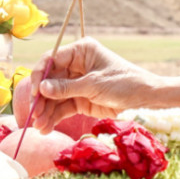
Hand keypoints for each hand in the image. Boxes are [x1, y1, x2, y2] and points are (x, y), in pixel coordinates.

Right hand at [12, 38, 167, 123]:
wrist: (145, 98)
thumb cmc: (124, 83)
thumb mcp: (94, 85)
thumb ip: (67, 88)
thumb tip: (42, 89)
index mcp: (80, 51)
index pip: (52, 59)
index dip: (40, 75)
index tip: (34, 92)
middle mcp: (75, 65)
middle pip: (49, 80)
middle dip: (41, 99)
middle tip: (34, 114)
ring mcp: (77, 83)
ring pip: (54, 97)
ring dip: (45, 111)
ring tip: (39, 127)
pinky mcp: (80, 99)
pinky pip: (62, 107)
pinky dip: (54, 117)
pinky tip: (46, 127)